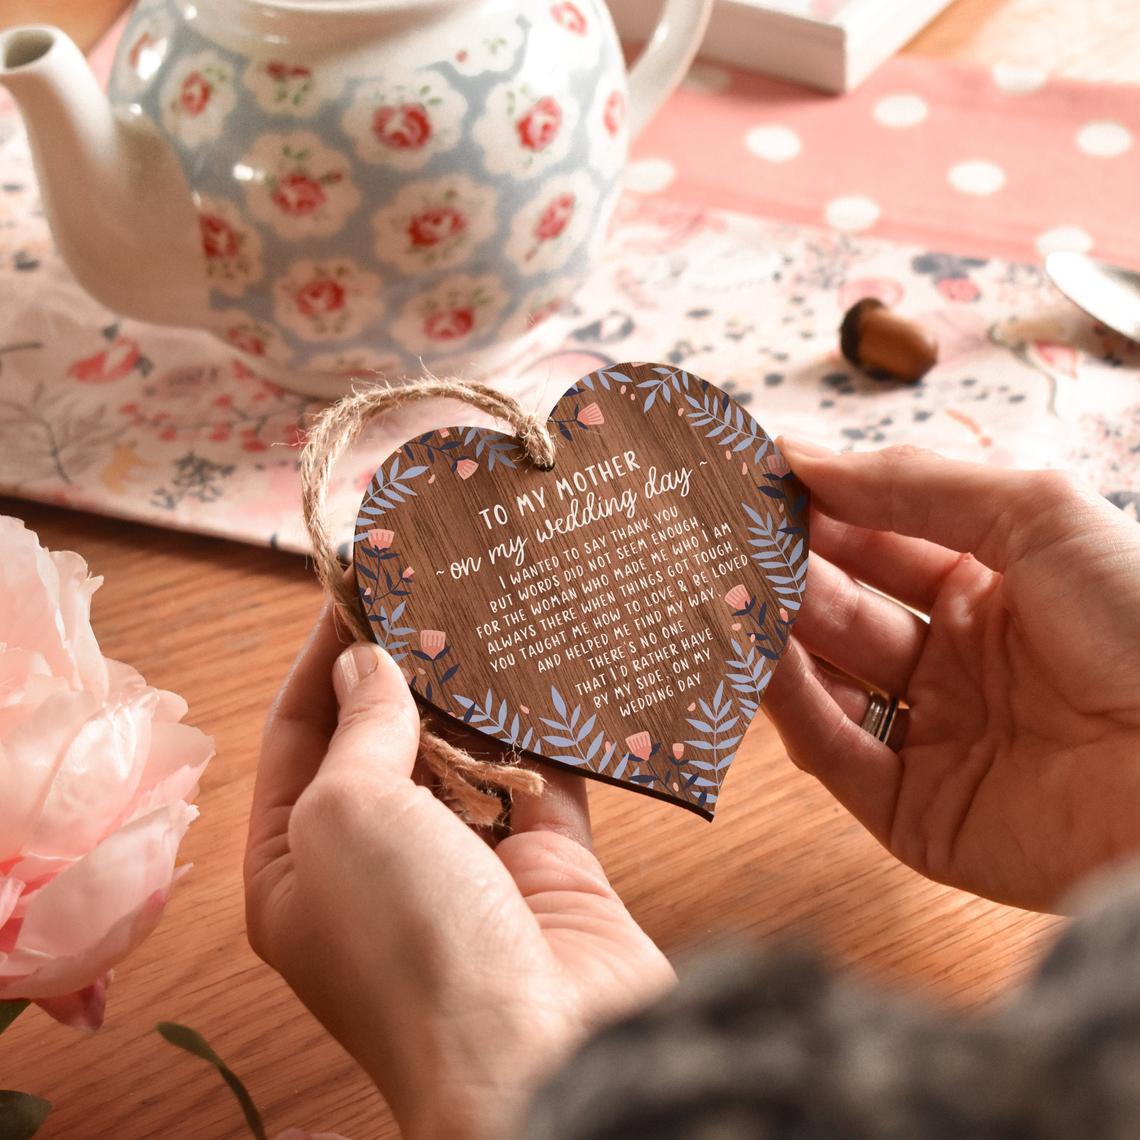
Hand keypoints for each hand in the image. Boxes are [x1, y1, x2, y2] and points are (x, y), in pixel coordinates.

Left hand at [244, 606, 672, 1139]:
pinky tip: (546, 664)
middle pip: (384, 738)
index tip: (356, 580)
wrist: (543, 1055)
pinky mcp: (548, 865)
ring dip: (475, 689)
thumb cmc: (411, 942)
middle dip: (406, 664)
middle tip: (432, 582)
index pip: (299, 734)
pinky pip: (540, 777)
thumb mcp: (346, 818)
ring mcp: (467, 866)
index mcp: (296, 866)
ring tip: (488, 605)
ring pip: (465, 752)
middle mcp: (378, 865)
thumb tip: (367, 662)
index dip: (325, 656)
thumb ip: (359, 730)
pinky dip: (542, 727)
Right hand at [766, 442, 1139, 912]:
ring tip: (724, 595)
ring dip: (776, 637)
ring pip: (826, 680)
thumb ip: (912, 481)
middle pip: (842, 609)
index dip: (816, 510)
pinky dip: (793, 708)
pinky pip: (836, 754)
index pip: (876, 541)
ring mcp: (933, 738)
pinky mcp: (914, 815)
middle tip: (718, 538)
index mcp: (990, 589)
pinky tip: (761, 661)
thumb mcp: (1035, 514)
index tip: (750, 481)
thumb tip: (800, 453)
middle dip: (784, 571)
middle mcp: (955, 663)